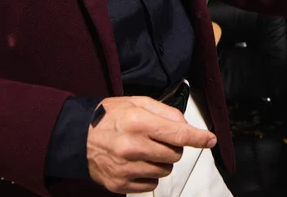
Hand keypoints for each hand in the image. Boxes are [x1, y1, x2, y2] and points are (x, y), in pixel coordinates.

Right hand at [87, 96, 216, 193]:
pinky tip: (137, 162)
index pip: (178, 134)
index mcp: (138, 122)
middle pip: (175, 154)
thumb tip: (187, 127)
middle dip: (174, 146)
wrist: (76, 136)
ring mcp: (125, 168)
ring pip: (165, 170)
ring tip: (145, 149)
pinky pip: (151, 184)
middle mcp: (132, 147)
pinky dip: (150, 174)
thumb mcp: (137, 102)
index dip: (199, 138)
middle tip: (158, 138)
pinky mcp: (119, 184)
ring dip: (162, 160)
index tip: (211, 140)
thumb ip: (166, 112)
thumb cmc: (109, 116)